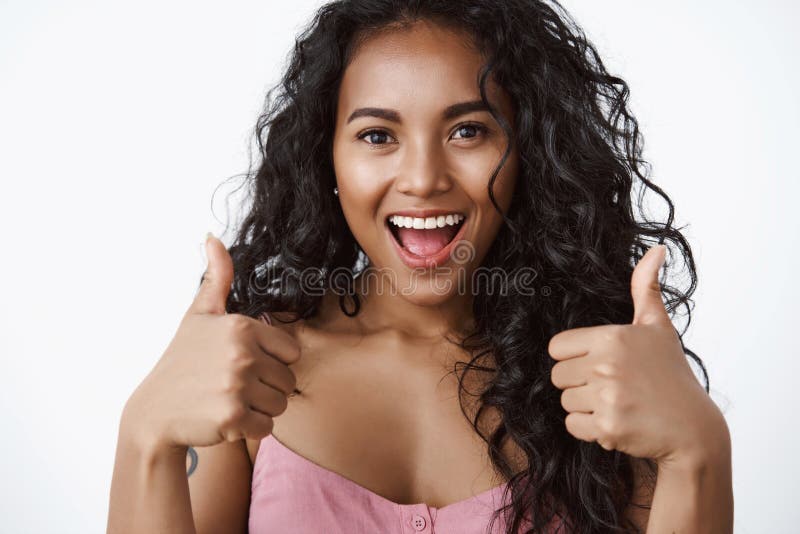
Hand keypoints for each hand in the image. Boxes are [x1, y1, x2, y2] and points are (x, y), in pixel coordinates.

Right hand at [123, 233, 300, 451]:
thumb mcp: (199, 315)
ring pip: (280, 404)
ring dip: (259, 409)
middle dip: (266, 388)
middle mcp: (242, 353)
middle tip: (233, 386)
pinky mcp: (233, 417)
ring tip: (229, 401)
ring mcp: (237, 385)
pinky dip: (250, 429)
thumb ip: (216, 278)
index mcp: (241, 326)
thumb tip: (212, 236)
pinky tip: (225, 419)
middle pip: (288, 380)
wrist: (154, 412)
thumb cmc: (182, 361)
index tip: (242, 364)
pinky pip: (267, 427)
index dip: (271, 361)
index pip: (291, 352)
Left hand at [548, 245, 724, 465]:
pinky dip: (589, 429)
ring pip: (565, 401)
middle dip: (579, 383)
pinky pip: (572, 425)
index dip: (574, 357)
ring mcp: (607, 397)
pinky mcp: (607, 428)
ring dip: (585, 407)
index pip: (557, 347)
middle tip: (611, 387)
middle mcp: (606, 365)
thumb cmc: (672, 376)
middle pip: (557, 375)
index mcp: (612, 337)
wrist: (694, 430)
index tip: (598, 363)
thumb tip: (656, 249)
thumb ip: (645, 289)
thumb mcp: (658, 328)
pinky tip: (616, 422)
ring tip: (617, 404)